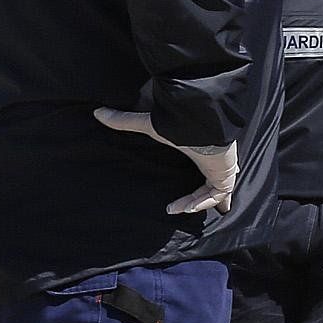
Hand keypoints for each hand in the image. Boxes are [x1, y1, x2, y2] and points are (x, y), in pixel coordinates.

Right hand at [92, 108, 237, 219]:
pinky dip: (204, 202)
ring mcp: (222, 168)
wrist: (204, 119)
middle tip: (190, 208)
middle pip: (216, 182)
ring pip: (216, 192)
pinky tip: (188, 208)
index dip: (198, 177)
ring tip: (179, 210)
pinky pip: (218, 194)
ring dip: (199, 203)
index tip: (187, 188)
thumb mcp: (150, 125)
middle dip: (207, 196)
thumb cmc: (182, 122)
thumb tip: (98, 112)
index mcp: (203, 150)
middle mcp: (215, 160)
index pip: (205, 166)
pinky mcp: (225, 174)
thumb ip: (125, 121)